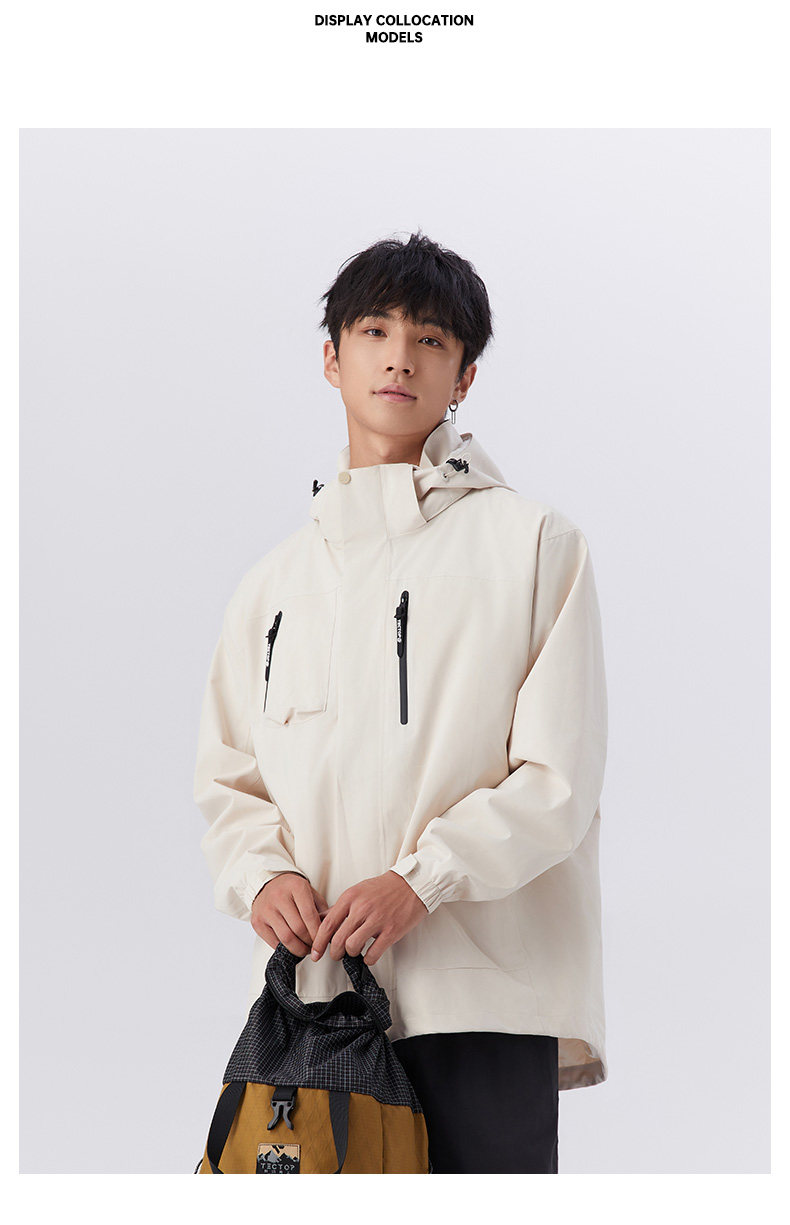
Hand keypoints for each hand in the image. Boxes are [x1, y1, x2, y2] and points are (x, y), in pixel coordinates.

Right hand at [251, 872, 330, 955]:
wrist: (267, 883)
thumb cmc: (291, 890)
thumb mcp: (309, 891)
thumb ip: (320, 908)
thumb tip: (329, 931)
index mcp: (296, 887)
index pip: (309, 915)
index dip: (317, 932)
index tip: (322, 941)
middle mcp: (279, 897)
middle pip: (298, 929)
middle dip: (309, 942)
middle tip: (315, 947)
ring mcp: (266, 909)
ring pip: (286, 938)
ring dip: (298, 949)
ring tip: (305, 949)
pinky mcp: (257, 921)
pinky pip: (273, 942)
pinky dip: (285, 949)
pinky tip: (291, 947)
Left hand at [310, 870, 428, 966]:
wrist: (412, 884)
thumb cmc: (384, 888)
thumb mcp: (357, 891)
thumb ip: (340, 908)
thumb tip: (321, 920)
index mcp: (351, 897)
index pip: (328, 924)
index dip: (318, 942)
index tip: (315, 953)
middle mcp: (362, 908)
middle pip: (338, 939)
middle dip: (334, 953)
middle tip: (337, 955)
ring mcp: (377, 920)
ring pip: (353, 946)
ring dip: (351, 954)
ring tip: (355, 951)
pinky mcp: (392, 931)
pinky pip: (373, 953)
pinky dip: (368, 959)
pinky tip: (369, 955)